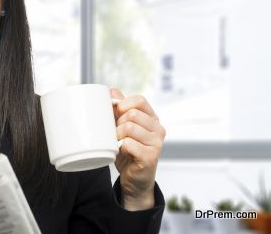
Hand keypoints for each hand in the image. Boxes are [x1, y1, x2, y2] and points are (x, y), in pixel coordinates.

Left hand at [111, 88, 165, 210]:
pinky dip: (120, 147)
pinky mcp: (150, 156)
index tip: (116, 115)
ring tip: (118, 143)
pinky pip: (129, 143)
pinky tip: (123, 152)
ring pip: (129, 128)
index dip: (123, 105)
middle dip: (118, 123)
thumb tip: (112, 91)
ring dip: (117, 136)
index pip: (139, 100)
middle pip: (132, 114)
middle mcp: (158, 129)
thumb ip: (119, 109)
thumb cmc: (128, 151)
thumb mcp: (122, 127)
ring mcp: (156, 143)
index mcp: (152, 118)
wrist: (133, 179)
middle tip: (117, 134)